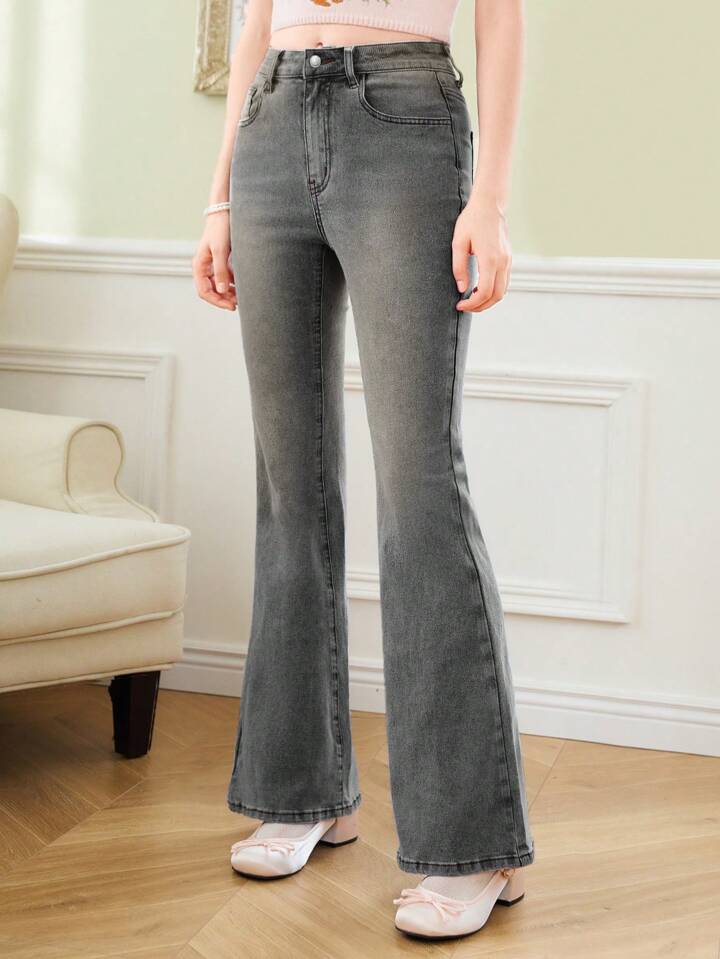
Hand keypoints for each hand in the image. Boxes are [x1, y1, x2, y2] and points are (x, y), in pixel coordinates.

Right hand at [192, 211, 236, 310]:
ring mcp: (213, 266)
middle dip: (224, 299)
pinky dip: (234, 285)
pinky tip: (243, 286)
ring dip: (229, 294)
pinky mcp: (222, 263)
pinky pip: (227, 279)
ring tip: (242, 297)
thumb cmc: (220, 229)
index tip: (231, 306)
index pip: (204, 292)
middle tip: (239, 304)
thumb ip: (220, 270)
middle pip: (212, 291)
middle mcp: (205, 268)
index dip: (217, 301)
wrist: (225, 212)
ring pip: (219, 287)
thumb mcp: (220, 250)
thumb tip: (221, 291)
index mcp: (199, 266)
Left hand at [452, 198, 511, 312]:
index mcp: (490, 259)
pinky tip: (480, 289)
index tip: (459, 305)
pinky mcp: (508, 259)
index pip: (485, 292)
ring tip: (472, 300)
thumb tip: (462, 289)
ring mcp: (508, 261)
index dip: (472, 304)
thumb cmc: (472, 221)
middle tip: (465, 307)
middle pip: (496, 296)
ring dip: (488, 301)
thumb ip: (459, 267)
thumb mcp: (459, 242)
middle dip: (481, 307)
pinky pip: (504, 282)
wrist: (490, 205)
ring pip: (502, 291)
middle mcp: (502, 262)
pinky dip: (493, 291)